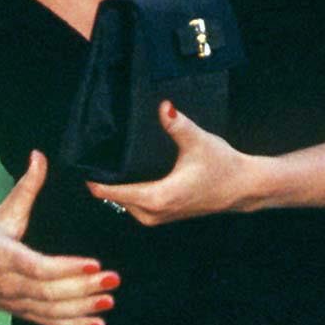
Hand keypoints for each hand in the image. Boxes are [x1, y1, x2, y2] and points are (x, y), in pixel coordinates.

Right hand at [0, 152, 117, 324]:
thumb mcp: (3, 212)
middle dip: (84, 288)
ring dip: (83, 309)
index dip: (67, 268)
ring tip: (109, 300)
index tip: (94, 263)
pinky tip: (97, 324)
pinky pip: (49, 323)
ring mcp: (16, 302)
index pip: (38, 267)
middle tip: (113, 279)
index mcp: (4, 256)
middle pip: (50, 292)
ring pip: (52, 311)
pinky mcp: (22, 313)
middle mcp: (9, 284)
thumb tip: (40, 156)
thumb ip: (26, 187)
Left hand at [84, 104, 255, 226]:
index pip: (115, 193)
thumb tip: (163, 106)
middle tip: (88, 162)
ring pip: (126, 205)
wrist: (243, 187)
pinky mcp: (164, 216)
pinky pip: (137, 207)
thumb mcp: (198, 141)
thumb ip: (177, 124)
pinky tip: (124, 179)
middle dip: (103, 184)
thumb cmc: (222, 166)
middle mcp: (155, 212)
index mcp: (158, 197)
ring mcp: (159, 217)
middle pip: (116, 199)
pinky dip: (128, 195)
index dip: (96, 183)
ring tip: (102, 169)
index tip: (80, 171)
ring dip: (116, 191)